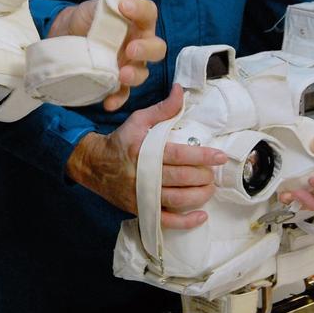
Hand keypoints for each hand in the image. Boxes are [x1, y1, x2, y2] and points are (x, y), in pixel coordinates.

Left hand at [49, 0, 166, 110]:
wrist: (62, 38)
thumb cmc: (83, 20)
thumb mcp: (90, 8)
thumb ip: (104, 6)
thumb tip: (116, 5)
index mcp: (136, 21)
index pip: (148, 13)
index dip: (141, 9)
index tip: (125, 7)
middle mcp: (138, 44)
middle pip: (157, 48)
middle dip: (147, 50)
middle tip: (131, 49)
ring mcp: (129, 65)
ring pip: (142, 73)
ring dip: (135, 75)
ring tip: (122, 74)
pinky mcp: (116, 83)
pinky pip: (122, 94)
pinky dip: (117, 99)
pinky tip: (108, 102)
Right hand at [65, 85, 225, 228]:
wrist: (94, 165)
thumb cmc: (121, 141)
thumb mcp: (139, 120)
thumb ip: (163, 108)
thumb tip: (181, 91)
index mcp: (144, 151)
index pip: (179, 155)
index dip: (202, 156)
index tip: (219, 156)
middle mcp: (144, 176)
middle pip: (181, 179)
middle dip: (203, 176)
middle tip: (213, 172)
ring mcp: (142, 196)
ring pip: (177, 200)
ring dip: (199, 196)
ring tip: (210, 188)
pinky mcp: (141, 210)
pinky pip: (166, 221)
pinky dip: (186, 221)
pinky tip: (201, 215)